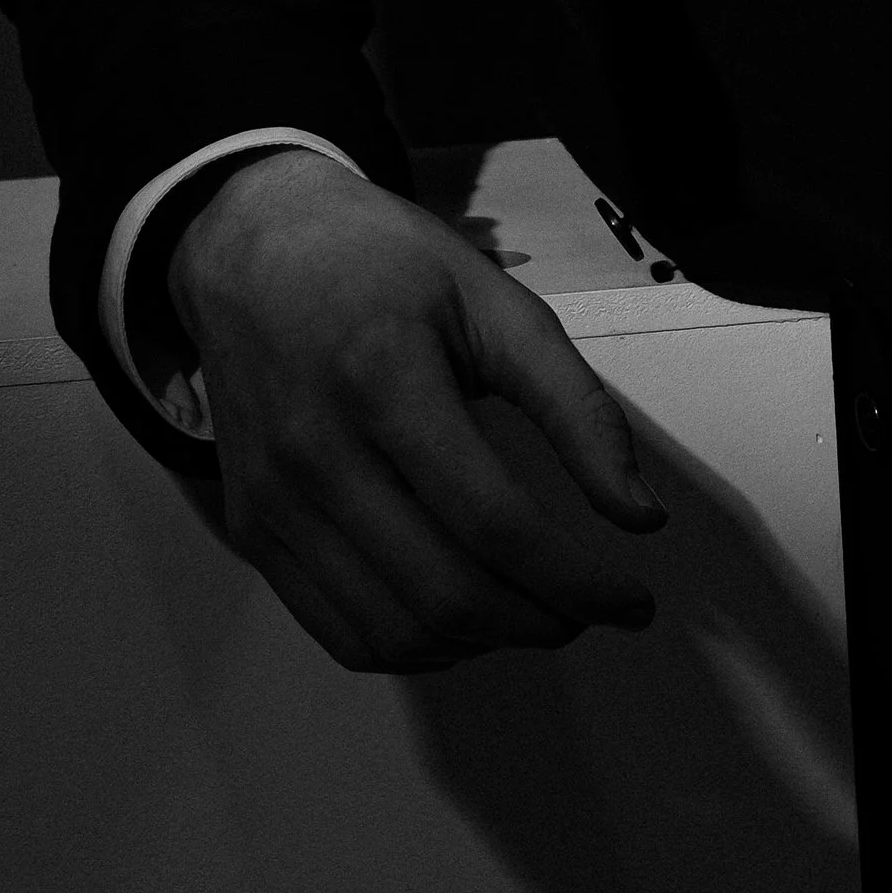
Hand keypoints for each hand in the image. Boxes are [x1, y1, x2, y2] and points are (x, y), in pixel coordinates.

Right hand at [167, 148, 666, 672]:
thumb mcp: (494, 302)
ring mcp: (273, 502)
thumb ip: (575, 406)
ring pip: (395, 633)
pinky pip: (340, 633)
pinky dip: (416, 647)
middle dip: (542, 622)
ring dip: (485, 644)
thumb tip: (640, 518)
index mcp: (385, 379)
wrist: (252, 245)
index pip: (495, 523)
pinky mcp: (251, 530)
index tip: (632, 602)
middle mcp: (317, 452)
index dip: (578, 581)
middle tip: (590, 610)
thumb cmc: (385, 265)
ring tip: (534, 611)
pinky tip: (461, 617)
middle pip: (446, 593)